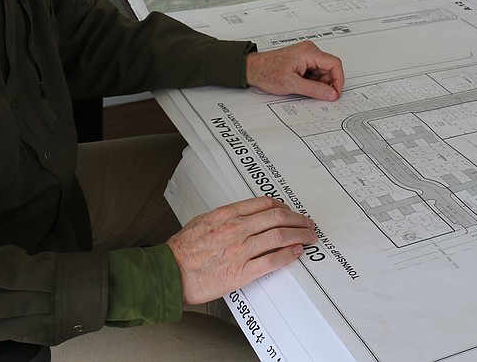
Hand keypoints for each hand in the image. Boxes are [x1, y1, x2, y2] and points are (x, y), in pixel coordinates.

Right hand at [168, 196, 317, 303]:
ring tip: (309, 238)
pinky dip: (287, 255)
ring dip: (299, 236)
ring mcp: (239, 250)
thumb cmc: (181, 249)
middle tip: (308, 224)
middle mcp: (235, 228)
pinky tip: (296, 253)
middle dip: (298, 219)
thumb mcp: (202, 221)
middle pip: (277, 217)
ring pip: (278, 236)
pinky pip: (270, 261)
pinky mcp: (239, 272)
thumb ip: (226, 216)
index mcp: (226, 214)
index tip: (291, 211)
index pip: (264, 204)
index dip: (284, 207)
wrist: (167, 273)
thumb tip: (247, 215)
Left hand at [246, 40, 343, 100]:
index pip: (334, 64)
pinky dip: (312, 80)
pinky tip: (300, 84)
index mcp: (309, 52)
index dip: (338, 80)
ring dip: (318, 83)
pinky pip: (315, 71)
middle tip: (316, 94)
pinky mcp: (303, 60)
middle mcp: (310, 50)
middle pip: (329, 68)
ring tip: (302, 87)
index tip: (335, 93)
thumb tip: (331, 94)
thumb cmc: (267, 72)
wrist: (252, 68)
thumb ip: (314, 90)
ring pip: (323, 71)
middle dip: (326, 83)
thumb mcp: (292, 84)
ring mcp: (306, 55)